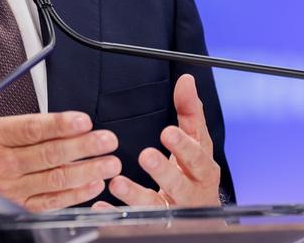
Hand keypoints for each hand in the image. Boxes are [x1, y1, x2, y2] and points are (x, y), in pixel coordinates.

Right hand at [0, 50, 122, 211]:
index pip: (30, 129)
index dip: (59, 125)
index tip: (83, 120)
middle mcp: (2, 164)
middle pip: (49, 155)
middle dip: (83, 147)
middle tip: (107, 140)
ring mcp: (10, 189)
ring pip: (54, 180)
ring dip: (86, 172)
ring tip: (109, 163)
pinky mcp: (14, 208)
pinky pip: (49, 202)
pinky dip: (73, 196)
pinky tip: (92, 186)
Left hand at [108, 74, 220, 207]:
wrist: (201, 214)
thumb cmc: (196, 173)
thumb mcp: (198, 143)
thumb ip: (190, 113)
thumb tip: (186, 80)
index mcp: (202, 169)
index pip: (197, 156)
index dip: (184, 146)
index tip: (167, 132)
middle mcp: (190, 192)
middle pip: (179, 183)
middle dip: (164, 170)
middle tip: (146, 156)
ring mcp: (172, 210)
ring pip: (156, 205)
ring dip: (135, 194)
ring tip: (117, 183)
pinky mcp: (155, 223)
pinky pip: (136, 219)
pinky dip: (117, 213)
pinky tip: (102, 206)